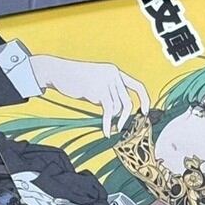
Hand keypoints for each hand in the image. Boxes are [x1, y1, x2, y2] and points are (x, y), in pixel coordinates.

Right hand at [29, 54, 149, 135]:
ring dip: (112, 119)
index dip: (144, 99)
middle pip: (127, 102)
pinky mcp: (98, 91)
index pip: (137, 86)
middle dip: (125, 117)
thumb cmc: (76, 79)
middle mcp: (114, 75)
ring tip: (107, 124)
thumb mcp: (96, 81)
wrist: (59, 72)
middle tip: (120, 127)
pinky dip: (108, 124)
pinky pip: (109, 112)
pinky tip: (106, 132)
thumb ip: (109, 91)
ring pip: (117, 109)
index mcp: (115, 71)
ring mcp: (106, 82)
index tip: (145, 112)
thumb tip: (119, 111)